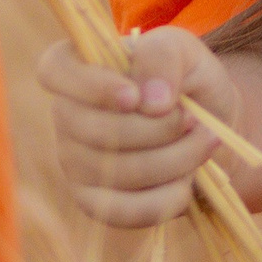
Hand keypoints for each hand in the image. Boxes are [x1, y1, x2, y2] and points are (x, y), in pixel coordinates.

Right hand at [39, 27, 256, 228]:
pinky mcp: (93, 202)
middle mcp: (66, 114)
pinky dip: (165, 198)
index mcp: (78, 66)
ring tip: (203, 142)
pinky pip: (122, 211)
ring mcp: (74, 161)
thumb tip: (152, 101)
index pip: (54, 70)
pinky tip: (189, 181)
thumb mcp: (182, 50)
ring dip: (172, 160)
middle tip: (194, 119)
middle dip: (156, 130)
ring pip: (114, 172)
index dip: (90, 86)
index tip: (134, 96)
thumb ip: (162, 58)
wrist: (208, 126)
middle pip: (92, 130)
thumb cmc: (186, 79)